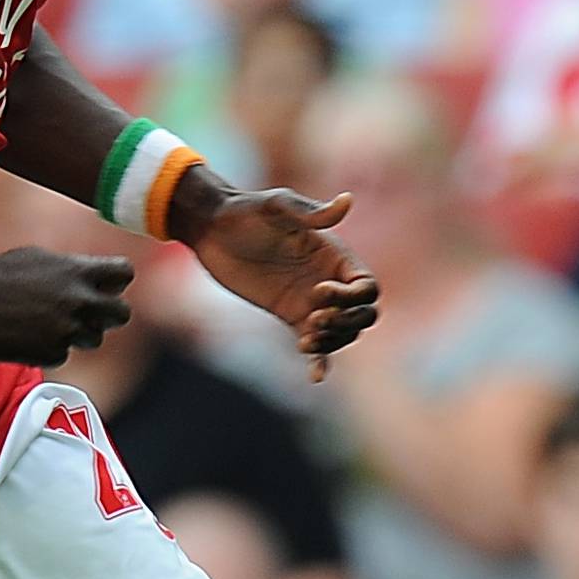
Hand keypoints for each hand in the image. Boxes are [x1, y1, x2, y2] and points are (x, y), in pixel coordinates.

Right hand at [0, 246, 132, 364]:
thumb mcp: (39, 258)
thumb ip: (72, 270)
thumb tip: (95, 279)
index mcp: (78, 271)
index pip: (124, 273)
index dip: (117, 281)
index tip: (106, 286)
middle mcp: (79, 301)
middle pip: (122, 314)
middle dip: (109, 315)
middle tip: (90, 314)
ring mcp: (66, 329)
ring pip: (95, 339)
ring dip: (78, 334)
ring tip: (50, 323)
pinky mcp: (50, 353)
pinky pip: (63, 354)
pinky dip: (50, 349)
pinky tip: (29, 336)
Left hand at [184, 188, 378, 376]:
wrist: (211, 229)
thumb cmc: (245, 211)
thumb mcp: (278, 206)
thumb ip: (311, 211)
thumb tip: (347, 201)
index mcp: (335, 255)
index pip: (366, 286)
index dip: (352, 297)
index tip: (318, 290)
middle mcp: (329, 280)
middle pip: (363, 314)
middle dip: (347, 323)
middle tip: (314, 319)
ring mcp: (311, 302)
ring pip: (343, 333)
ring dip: (333, 342)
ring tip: (306, 340)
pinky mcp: (290, 317)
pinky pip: (315, 345)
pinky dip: (320, 362)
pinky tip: (315, 377)